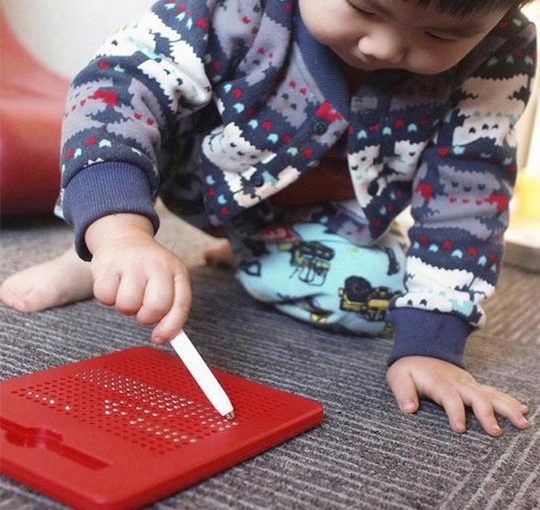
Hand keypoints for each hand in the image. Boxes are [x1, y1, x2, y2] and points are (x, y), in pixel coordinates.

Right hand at [86, 214, 190, 342]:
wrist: (125, 238)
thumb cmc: (149, 269)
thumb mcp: (168, 282)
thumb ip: (172, 310)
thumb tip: (165, 337)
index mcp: (177, 271)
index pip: (180, 304)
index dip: (171, 327)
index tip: (160, 338)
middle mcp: (157, 264)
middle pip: (155, 307)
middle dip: (146, 317)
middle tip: (141, 309)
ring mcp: (132, 263)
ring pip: (127, 305)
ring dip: (125, 307)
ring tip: (128, 291)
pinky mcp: (107, 264)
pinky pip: (105, 297)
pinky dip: (107, 297)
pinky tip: (114, 284)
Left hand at [386, 356, 529, 435]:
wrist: (421, 350)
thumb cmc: (408, 369)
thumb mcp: (398, 377)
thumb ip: (403, 392)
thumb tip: (408, 409)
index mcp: (438, 381)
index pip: (448, 397)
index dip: (454, 412)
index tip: (459, 429)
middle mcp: (457, 382)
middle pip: (476, 396)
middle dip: (487, 413)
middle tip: (496, 432)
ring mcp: (468, 383)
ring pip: (491, 394)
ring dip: (507, 407)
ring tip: (522, 423)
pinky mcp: (474, 386)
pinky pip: (494, 392)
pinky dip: (510, 400)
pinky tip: (524, 410)